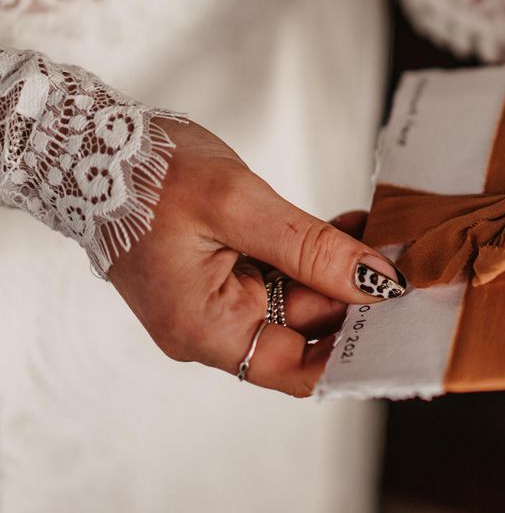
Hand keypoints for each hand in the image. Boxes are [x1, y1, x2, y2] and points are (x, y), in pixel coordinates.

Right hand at [108, 120, 404, 396]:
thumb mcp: (238, 205)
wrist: (96, 144)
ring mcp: (218, 296)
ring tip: (378, 232)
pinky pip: (282, 271)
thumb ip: (311, 248)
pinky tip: (349, 229)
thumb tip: (375, 282)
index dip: (353, 350)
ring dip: (338, 265)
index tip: (398, 321)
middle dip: (354, 293)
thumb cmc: (148, 175)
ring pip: (299, 295)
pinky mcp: (224, 270)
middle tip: (400, 259)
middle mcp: (212, 323)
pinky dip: (315, 251)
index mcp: (206, 327)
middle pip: (305, 325)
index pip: (297, 368)